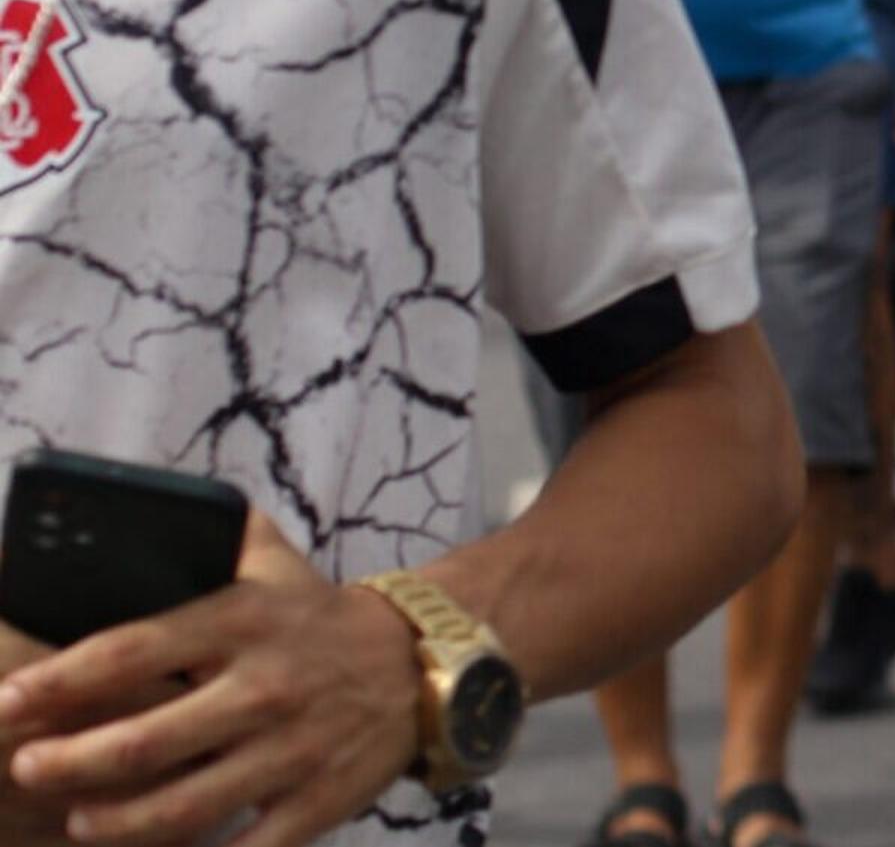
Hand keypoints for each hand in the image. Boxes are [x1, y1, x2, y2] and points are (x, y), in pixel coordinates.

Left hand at [0, 514, 421, 846]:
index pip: (131, 651)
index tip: (9, 698)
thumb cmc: (321, 616)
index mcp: (244, 623)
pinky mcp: (317, 802)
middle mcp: (265, 687)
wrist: (424, 661)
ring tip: (77, 821)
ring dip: (115, 822)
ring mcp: (293, 750)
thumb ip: (213, 531)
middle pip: (143, 741)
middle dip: (67, 762)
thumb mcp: (273, 560)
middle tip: (25, 765)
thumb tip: (137, 507)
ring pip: (183, 806)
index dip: (59, 680)